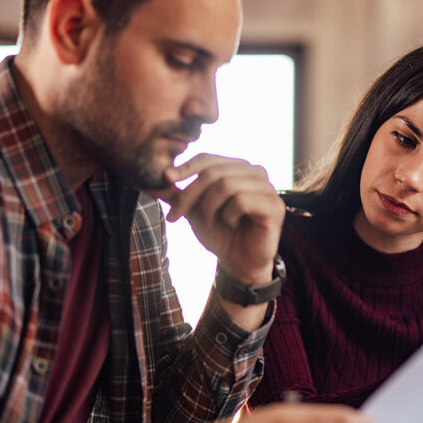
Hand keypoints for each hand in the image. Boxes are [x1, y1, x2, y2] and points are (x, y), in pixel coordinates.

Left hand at [152, 154, 284, 284]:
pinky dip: (228, 215)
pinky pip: (242, 201)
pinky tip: (231, 224)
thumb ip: (176, 194)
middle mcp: (256, 173)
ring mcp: (268, 188)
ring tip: (209, 221)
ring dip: (209, 206)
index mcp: (238, 168)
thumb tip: (148, 180)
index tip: (166, 179)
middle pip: (215, 171)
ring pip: (227, 184)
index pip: (208, 159)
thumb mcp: (193, 210)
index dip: (186, 167)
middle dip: (191, 194)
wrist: (238, 263)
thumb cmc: (220, 234)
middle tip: (177, 214)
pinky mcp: (274, 206)